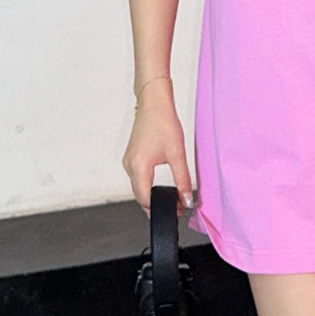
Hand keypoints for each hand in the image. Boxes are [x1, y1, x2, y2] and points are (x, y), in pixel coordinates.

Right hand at [123, 80, 195, 218]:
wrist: (153, 103)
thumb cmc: (163, 123)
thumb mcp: (177, 153)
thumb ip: (182, 180)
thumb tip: (186, 199)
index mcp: (139, 166)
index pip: (145, 199)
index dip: (159, 209)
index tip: (175, 212)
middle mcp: (129, 166)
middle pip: (140, 196)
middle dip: (156, 205)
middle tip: (177, 207)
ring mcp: (128, 161)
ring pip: (138, 188)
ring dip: (151, 195)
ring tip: (172, 197)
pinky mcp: (130, 157)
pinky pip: (137, 178)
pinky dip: (147, 185)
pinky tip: (160, 186)